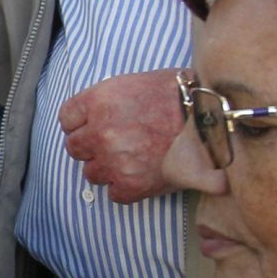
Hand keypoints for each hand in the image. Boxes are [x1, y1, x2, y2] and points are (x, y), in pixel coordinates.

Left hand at [59, 68, 186, 203]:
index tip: (93, 124)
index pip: (67, 119)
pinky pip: (113, 194)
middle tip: (115, 142)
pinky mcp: (131, 185)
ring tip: (132, 158)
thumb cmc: (178, 96)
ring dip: (107, 168)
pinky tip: (142, 173)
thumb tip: (90, 118)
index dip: (81, 123)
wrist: (210, 120)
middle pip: (75, 148)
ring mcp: (114, 161)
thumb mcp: (133, 83)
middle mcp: (101, 132)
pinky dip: (125, 187)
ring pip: (91, 173)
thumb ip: (105, 102)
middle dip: (92, 146)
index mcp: (99, 101)